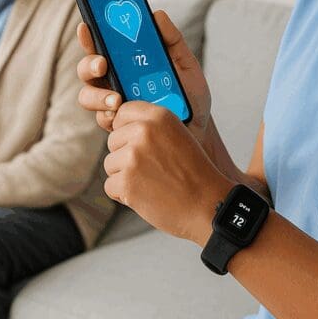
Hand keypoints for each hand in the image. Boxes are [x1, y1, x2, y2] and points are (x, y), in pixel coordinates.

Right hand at [76, 10, 212, 141]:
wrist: (199, 130)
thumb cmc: (189, 95)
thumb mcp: (186, 64)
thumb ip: (172, 40)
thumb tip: (156, 15)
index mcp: (126, 61)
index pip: (102, 45)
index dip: (89, 36)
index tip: (86, 26)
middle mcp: (114, 80)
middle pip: (87, 68)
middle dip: (89, 64)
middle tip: (103, 64)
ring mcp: (113, 103)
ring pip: (88, 95)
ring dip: (97, 95)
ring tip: (117, 99)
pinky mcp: (117, 125)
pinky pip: (102, 119)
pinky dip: (108, 115)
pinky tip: (120, 115)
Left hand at [102, 101, 233, 246]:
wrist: (207, 206)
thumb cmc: (194, 174)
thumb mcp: (178, 136)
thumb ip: (153, 127)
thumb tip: (123, 127)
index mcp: (159, 116)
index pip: (123, 112)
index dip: (126, 129)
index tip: (137, 143)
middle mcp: (144, 131)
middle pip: (113, 140)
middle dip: (125, 156)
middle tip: (152, 169)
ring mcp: (133, 156)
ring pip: (110, 164)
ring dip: (125, 176)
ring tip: (152, 182)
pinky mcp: (126, 181)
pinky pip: (110, 186)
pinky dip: (124, 195)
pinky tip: (146, 195)